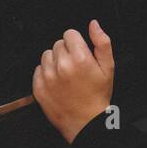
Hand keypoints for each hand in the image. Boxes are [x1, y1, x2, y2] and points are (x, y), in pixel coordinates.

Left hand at [31, 19, 114, 142]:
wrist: (86, 122)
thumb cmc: (97, 96)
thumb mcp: (108, 67)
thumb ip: (102, 42)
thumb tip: (94, 25)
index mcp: (80, 58)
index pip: (69, 34)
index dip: (76, 42)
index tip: (79, 51)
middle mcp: (62, 66)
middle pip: (58, 43)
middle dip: (66, 51)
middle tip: (75, 66)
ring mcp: (48, 77)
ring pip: (46, 55)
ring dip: (55, 61)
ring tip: (65, 74)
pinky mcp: (39, 87)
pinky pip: (37, 70)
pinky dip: (45, 73)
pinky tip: (57, 82)